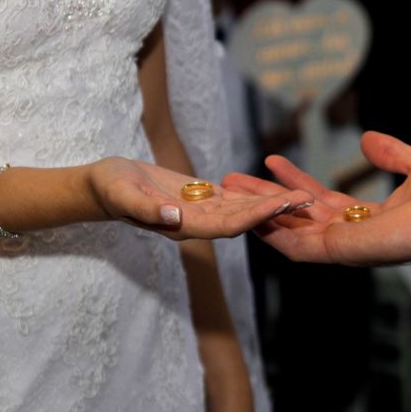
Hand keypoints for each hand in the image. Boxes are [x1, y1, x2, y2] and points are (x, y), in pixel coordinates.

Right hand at [88, 157, 312, 239]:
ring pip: (241, 209)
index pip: (226, 224)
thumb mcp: (123, 194)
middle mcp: (197, 223)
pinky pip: (232, 198)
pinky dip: (254, 194)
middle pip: (242, 219)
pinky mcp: (199, 197)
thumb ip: (147, 209)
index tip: (278, 206)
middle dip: (273, 210)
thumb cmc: (109, 188)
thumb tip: (174, 218)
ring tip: (300, 195)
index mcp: (183, 226)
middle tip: (306, 200)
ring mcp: (200, 211)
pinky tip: (274, 188)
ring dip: (270, 203)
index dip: (253, 216)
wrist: (104, 185)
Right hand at [222, 132, 410, 264]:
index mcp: (368, 218)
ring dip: (259, 209)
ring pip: (288, 229)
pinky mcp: (336, 251)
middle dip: (265, 195)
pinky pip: (294, 245)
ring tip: (231, 188)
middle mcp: (350, 234)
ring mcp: (341, 246)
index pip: (321, 200)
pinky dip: (271, 231)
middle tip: (235, 178)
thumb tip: (368, 139)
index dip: (295, 179)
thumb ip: (391, 154)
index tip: (272, 159)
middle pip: (296, 215)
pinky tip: (251, 212)